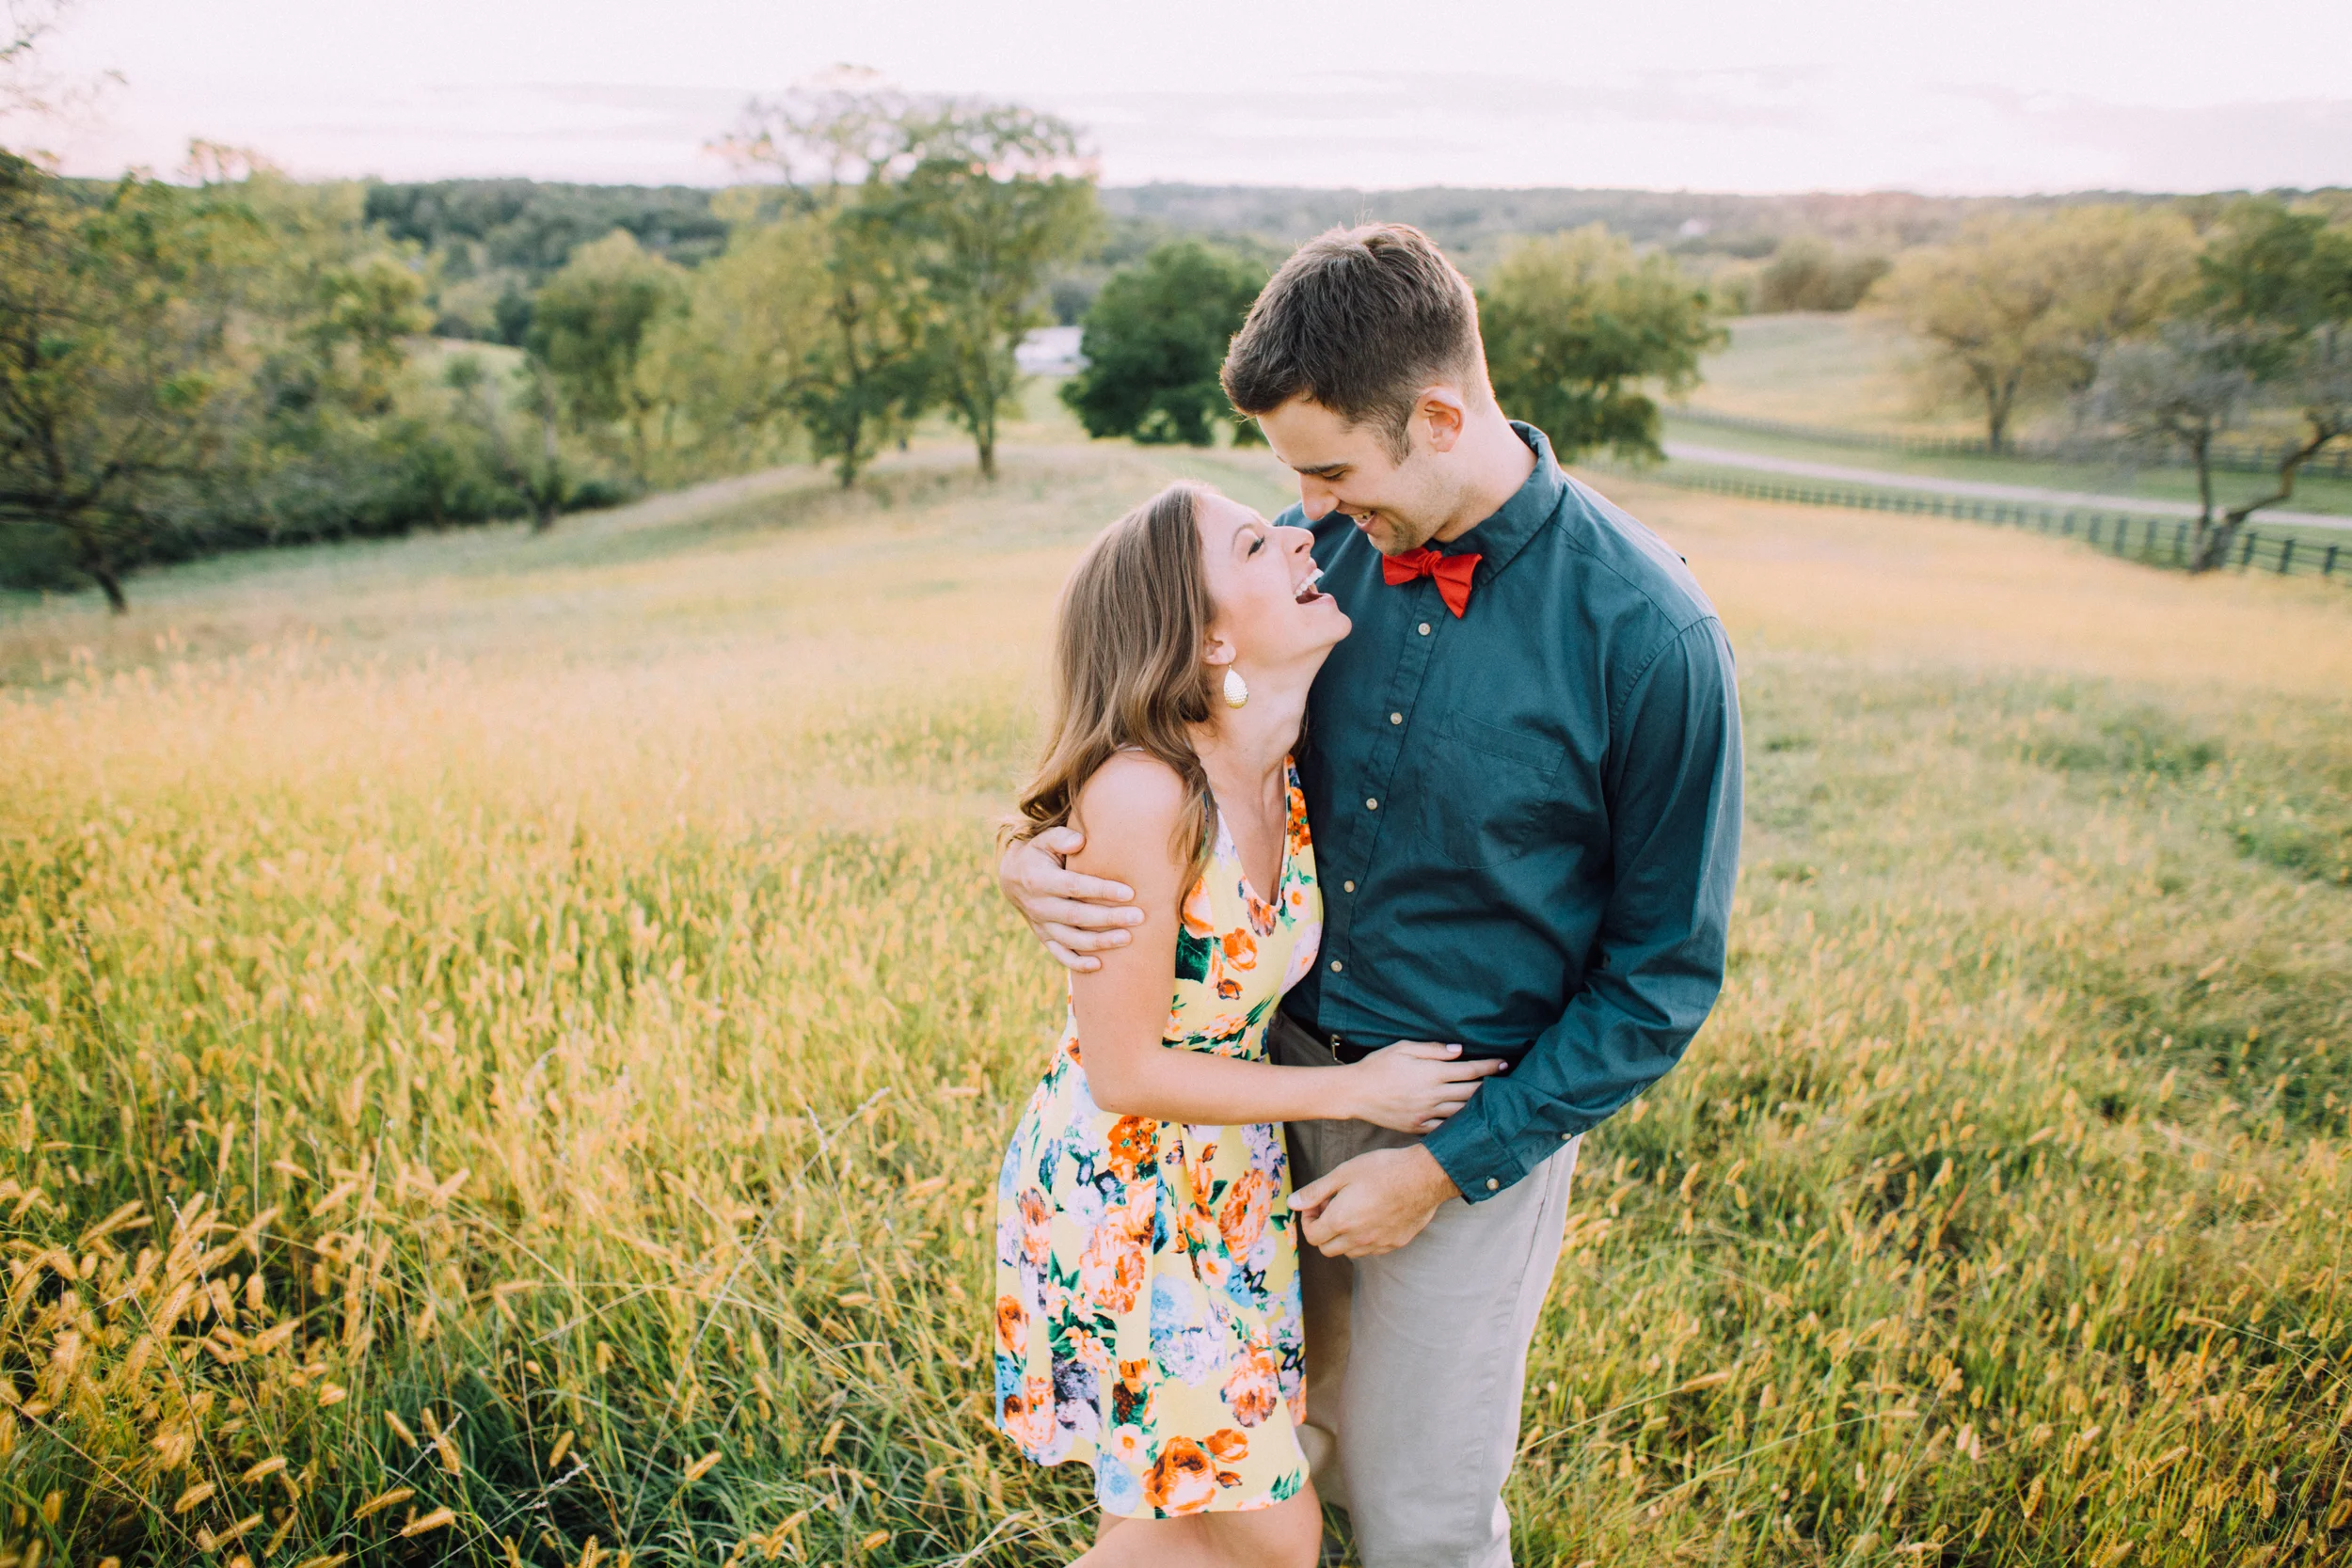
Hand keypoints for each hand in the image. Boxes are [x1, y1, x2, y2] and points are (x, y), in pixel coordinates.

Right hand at [998, 826, 1144, 971]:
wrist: (1013, 877)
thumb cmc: (1038, 854)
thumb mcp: (1044, 840)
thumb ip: (1061, 838)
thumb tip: (1080, 841)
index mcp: (1039, 880)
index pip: (1075, 887)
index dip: (1102, 890)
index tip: (1130, 892)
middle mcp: (1039, 906)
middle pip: (1078, 916)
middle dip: (1109, 918)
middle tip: (1138, 917)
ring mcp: (1041, 925)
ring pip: (1072, 939)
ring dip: (1100, 942)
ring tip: (1128, 938)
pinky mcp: (1044, 937)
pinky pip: (1060, 955)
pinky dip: (1078, 964)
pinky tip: (1100, 966)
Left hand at [1291, 1146, 1459, 1257]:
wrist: (1424, 1176)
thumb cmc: (1383, 1169)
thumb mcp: (1343, 1173)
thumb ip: (1315, 1191)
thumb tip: (1292, 1203)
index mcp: (1341, 1221)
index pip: (1312, 1236)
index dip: (1308, 1219)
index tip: (1317, 1203)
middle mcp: (1357, 1239)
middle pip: (1326, 1248)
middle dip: (1322, 1230)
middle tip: (1332, 1207)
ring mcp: (1378, 1244)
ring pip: (1348, 1252)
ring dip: (1342, 1236)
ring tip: (1352, 1210)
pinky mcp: (1395, 1243)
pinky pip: (1370, 1250)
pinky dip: (1363, 1239)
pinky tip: (1371, 1216)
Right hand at [1340, 1041, 1506, 1132]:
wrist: (1354, 1092)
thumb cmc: (1377, 1065)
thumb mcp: (1404, 1047)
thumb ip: (1434, 1049)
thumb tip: (1460, 1050)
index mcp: (1431, 1072)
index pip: (1470, 1069)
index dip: (1490, 1067)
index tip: (1505, 1064)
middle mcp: (1432, 1094)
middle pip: (1471, 1092)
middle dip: (1491, 1086)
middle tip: (1507, 1083)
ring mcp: (1426, 1113)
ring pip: (1462, 1112)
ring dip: (1479, 1107)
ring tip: (1494, 1103)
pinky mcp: (1417, 1127)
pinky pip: (1444, 1128)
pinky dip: (1459, 1125)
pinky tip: (1469, 1123)